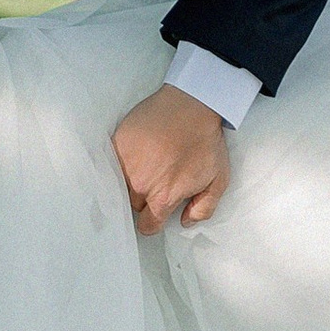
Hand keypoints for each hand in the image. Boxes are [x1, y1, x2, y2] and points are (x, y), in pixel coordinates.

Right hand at [112, 87, 229, 232]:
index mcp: (163, 197)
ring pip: (119, 187)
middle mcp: (140, 184)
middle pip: (133, 205)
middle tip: (156, 182)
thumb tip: (186, 221)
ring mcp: (124, 164)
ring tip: (144, 168)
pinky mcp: (116, 144)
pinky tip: (134, 155)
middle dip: (144, 199)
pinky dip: (120, 164)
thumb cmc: (205, 140)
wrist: (191, 104)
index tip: (157, 214)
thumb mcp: (218, 179)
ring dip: (129, 182)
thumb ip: (204, 208)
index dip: (154, 222)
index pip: (147, 226)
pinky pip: (110, 165)